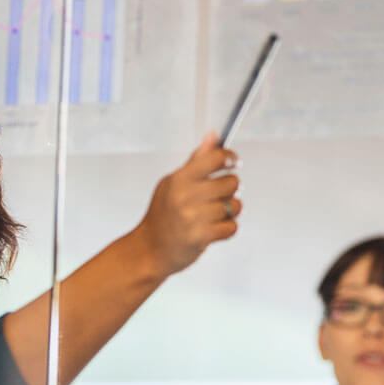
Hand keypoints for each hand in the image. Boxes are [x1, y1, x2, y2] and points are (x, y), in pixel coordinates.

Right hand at [135, 132, 240, 276]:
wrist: (149, 249)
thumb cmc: (162, 215)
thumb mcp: (172, 183)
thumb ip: (196, 161)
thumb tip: (213, 135)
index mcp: (179, 179)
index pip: (214, 158)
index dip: (229, 158)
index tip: (233, 162)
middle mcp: (185, 196)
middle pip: (231, 182)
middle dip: (230, 189)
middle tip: (220, 195)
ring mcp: (193, 217)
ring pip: (234, 206)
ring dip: (230, 211)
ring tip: (216, 214)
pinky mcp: (201, 237)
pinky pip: (232, 227)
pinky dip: (227, 228)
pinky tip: (214, 228)